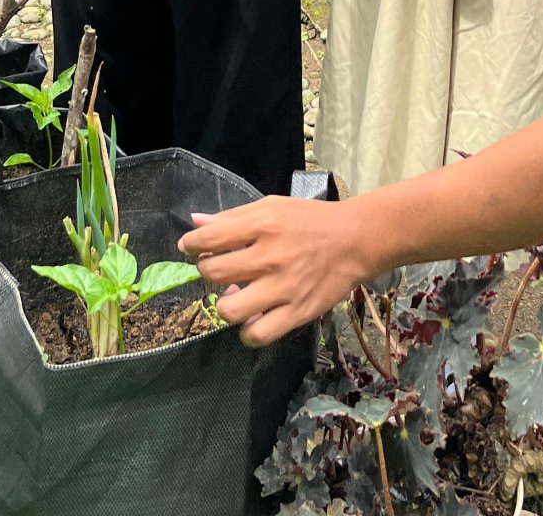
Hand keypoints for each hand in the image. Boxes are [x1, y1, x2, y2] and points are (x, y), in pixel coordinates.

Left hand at [180, 196, 367, 346]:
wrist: (355, 240)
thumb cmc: (310, 220)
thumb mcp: (272, 207)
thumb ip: (233, 217)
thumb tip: (196, 223)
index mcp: (263, 224)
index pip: (210, 238)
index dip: (190, 244)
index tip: (188, 247)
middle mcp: (270, 256)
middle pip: (214, 273)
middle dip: (206, 271)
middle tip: (216, 269)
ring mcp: (283, 288)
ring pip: (230, 309)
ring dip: (224, 304)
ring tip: (233, 295)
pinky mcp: (296, 313)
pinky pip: (257, 335)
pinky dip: (247, 331)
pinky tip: (251, 318)